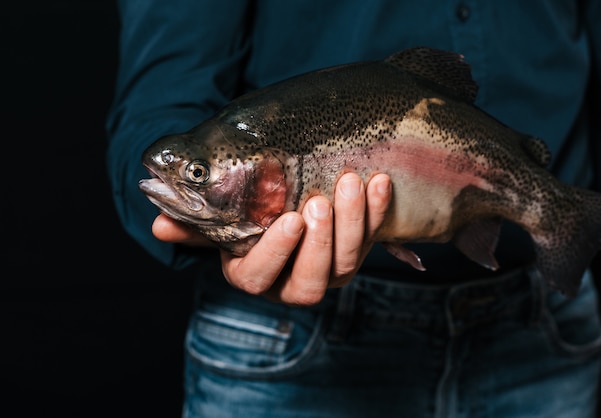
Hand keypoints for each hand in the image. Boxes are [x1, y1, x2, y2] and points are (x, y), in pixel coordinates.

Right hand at [152, 172, 391, 305]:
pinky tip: (379, 181)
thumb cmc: (242, 214)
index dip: (278, 252)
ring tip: (353, 182)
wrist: (277, 205)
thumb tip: (158, 224)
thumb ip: (193, 223)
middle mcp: (290, 282)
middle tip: (322, 201)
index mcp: (252, 275)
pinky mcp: (354, 253)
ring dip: (354, 223)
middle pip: (311, 280)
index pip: (261, 276)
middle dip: (321, 242)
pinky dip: (377, 212)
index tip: (291, 220)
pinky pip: (371, 239)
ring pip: (346, 263)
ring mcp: (327, 271)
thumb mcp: (217, 218)